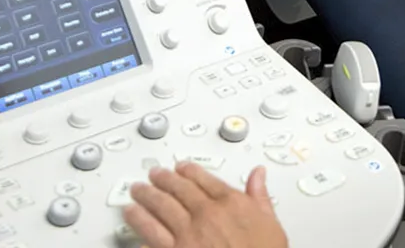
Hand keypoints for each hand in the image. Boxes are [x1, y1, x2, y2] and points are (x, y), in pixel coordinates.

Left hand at [123, 162, 287, 247]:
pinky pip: (151, 238)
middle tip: (153, 175)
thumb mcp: (271, 224)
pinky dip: (140, 228)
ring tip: (135, 193)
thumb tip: (258, 175)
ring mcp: (187, 235)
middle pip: (177, 189)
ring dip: (145, 199)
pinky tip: (133, 222)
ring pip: (159, 210)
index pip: (203, 178)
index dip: (189, 170)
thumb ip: (260, 197)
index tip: (181, 167)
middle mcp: (205, 214)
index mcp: (229, 202)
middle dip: (162, 180)